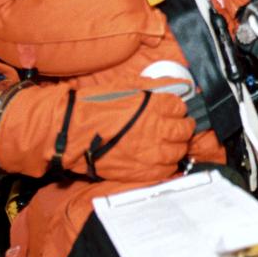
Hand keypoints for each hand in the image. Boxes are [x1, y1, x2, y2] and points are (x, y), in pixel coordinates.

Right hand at [0, 79, 192, 181]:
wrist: (71, 133)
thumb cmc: (95, 105)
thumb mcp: (126, 85)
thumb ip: (155, 85)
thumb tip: (178, 84)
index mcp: (155, 105)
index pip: (180, 107)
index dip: (175, 107)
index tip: (169, 109)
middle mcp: (157, 129)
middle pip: (185, 129)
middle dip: (181, 126)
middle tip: (172, 125)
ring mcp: (151, 153)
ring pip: (179, 151)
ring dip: (176, 146)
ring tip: (165, 142)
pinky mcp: (142, 172)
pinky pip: (167, 170)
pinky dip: (167, 164)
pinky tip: (158, 158)